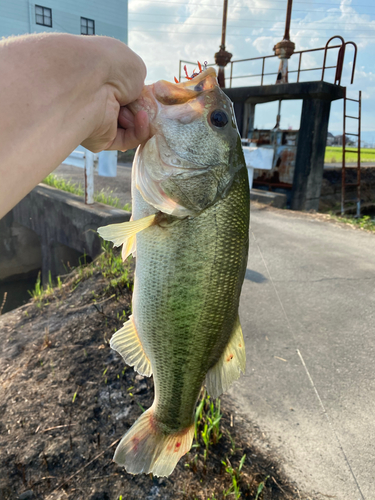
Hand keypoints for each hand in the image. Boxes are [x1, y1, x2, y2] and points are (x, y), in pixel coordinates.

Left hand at [80, 38, 149, 152]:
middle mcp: (97, 99)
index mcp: (101, 78)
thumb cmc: (110, 66)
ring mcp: (98, 120)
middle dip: (142, 107)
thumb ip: (139, 82)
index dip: (140, 93)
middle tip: (147, 102)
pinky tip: (142, 118)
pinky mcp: (101, 140)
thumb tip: (137, 96)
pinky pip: (127, 140)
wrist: (89, 80)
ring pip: (130, 126)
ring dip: (140, 118)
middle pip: (129, 110)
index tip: (150, 93)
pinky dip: (139, 130)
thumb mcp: (134, 66)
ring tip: (141, 109)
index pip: (125, 90)